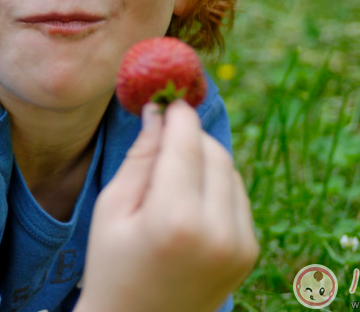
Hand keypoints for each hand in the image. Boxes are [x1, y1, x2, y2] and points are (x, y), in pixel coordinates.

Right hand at [75, 101, 258, 311]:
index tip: (167, 95)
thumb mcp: (112, 208)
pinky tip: (188, 200)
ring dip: (204, 158)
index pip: (187, 143)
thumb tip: (159, 110)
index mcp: (175, 219)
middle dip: (190, 134)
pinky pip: (237, 196)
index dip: (178, 113)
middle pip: (214, 152)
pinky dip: (216, 185)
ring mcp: (240, 244)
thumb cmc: (111, 265)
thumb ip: (141, 157)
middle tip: (165, 128)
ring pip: (230, 170)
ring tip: (171, 175)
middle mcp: (217, 230)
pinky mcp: (249, 251)